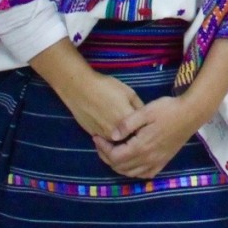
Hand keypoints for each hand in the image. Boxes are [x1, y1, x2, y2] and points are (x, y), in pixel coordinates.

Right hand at [27, 38, 142, 139]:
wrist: (79, 88)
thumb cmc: (106, 87)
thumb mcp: (129, 92)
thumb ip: (139, 107)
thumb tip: (145, 118)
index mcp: (127, 121)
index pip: (143, 132)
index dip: (146, 129)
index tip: (148, 125)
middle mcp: (116, 133)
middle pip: (131, 139)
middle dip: (135, 135)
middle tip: (137, 126)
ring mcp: (104, 136)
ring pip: (118, 141)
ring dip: (123, 137)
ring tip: (123, 125)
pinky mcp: (94, 136)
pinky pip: (107, 140)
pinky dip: (111, 135)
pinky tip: (111, 123)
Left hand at [93, 95, 201, 177]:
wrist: (191, 113)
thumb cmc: (168, 109)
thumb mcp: (146, 111)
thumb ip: (127, 123)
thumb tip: (112, 135)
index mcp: (141, 146)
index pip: (115, 156)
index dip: (102, 149)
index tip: (97, 137)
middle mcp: (148, 158)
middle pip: (120, 167)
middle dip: (107, 157)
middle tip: (102, 143)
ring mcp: (157, 162)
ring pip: (131, 173)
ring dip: (118, 165)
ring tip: (113, 151)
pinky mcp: (164, 161)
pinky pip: (145, 174)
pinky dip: (134, 171)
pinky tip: (132, 161)